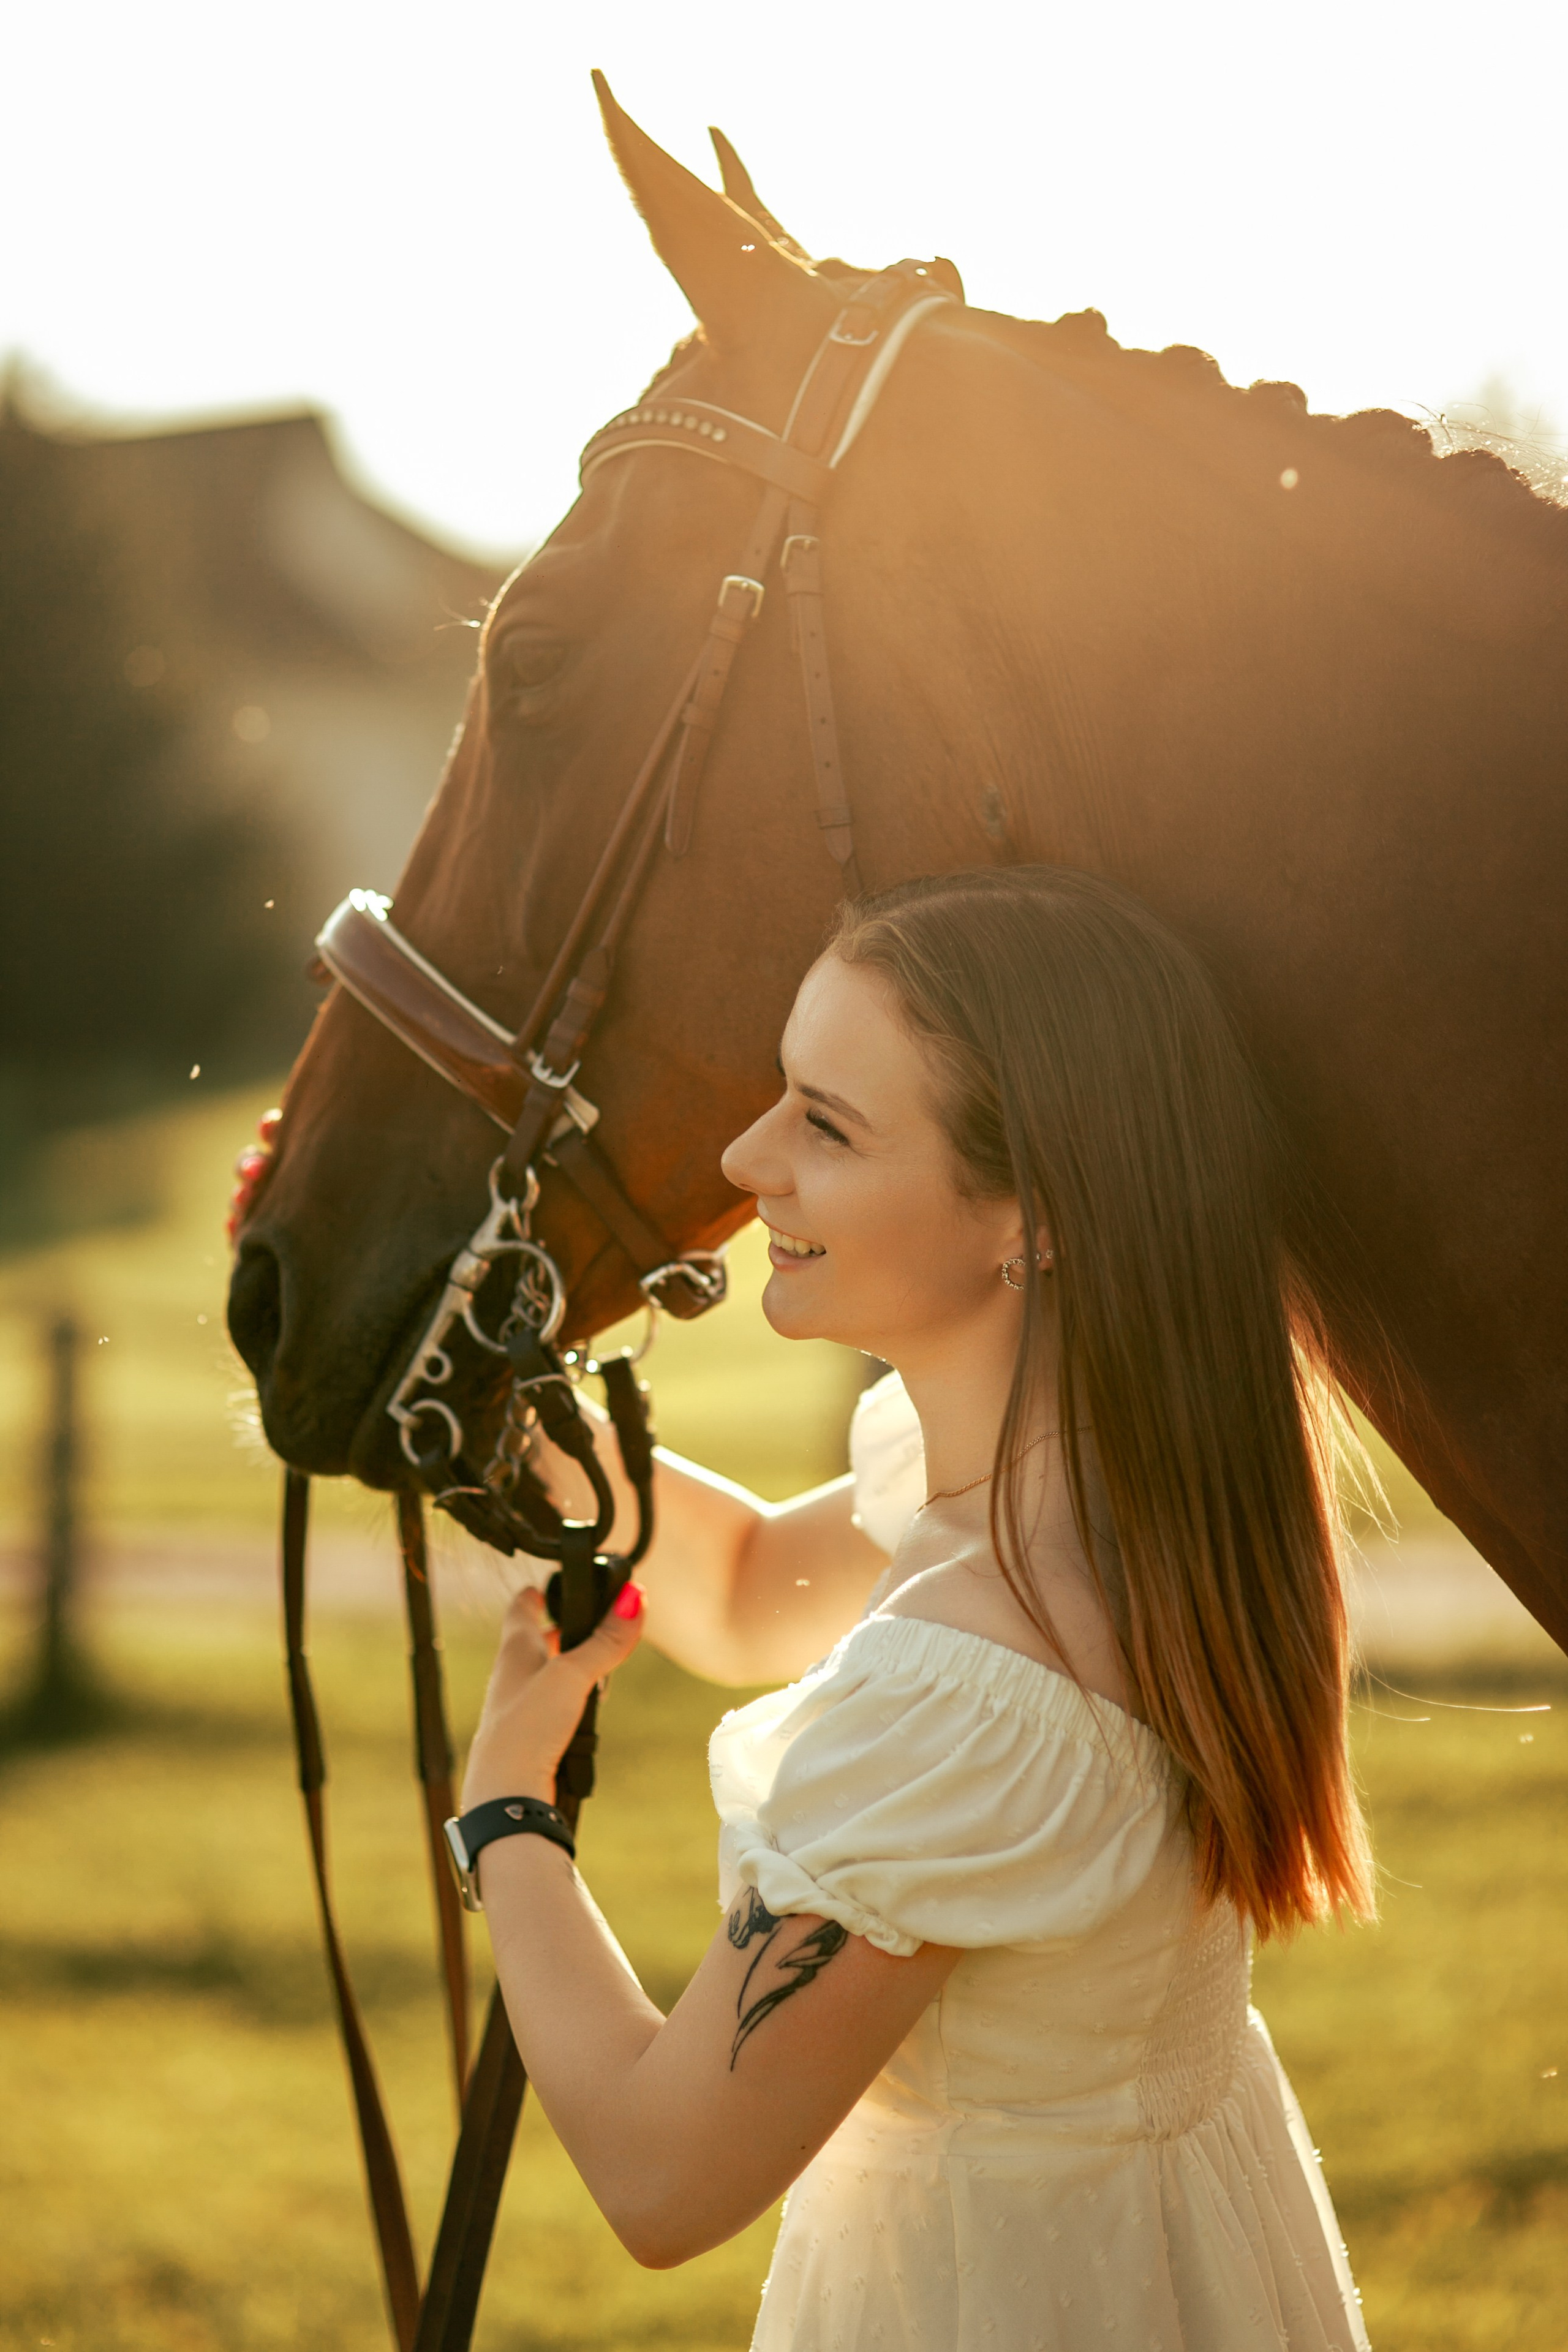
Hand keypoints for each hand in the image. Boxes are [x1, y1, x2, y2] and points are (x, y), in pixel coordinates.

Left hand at [462, 1582, 644, 1808]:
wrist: (507, 1793)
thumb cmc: (527, 1727)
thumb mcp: (573, 1675)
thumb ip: (605, 1640)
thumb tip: (635, 1598)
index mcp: (515, 1649)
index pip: (521, 1607)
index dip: (537, 1593)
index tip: (551, 1585)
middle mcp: (514, 1674)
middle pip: (539, 1641)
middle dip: (565, 1633)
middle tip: (591, 1627)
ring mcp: (520, 1706)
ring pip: (550, 1676)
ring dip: (574, 1671)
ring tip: (598, 1676)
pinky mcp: (531, 1734)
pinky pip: (554, 1708)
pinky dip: (573, 1704)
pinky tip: (586, 1715)